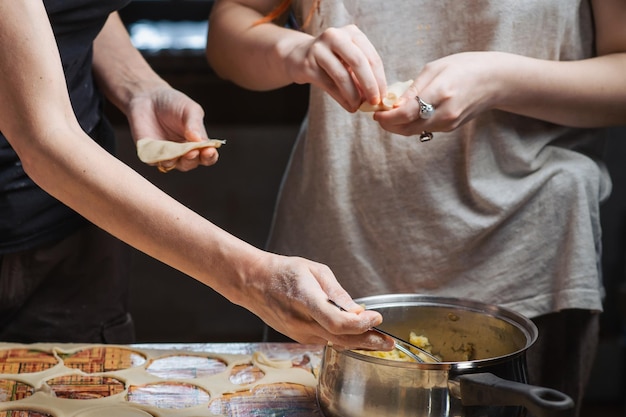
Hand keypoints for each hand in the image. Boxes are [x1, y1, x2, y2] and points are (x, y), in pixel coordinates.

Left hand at [127, 85, 218, 170]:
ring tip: (177, 150)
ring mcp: (167, 155)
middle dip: (193, 159)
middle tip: (193, 151)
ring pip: (174, 164)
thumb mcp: (190, 109)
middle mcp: (184, 153)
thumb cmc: (173, 104)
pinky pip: (156, 160)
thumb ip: (195, 124)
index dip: (210, 156)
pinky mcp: (150, 155)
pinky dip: (159, 156)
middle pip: (191, 163)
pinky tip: (161, 149)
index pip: (208, 156)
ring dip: (176, 159)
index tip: (209, 151)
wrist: (148, 97)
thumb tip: (199, 140)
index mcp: (198, 144)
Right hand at [237, 252, 393, 350]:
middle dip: (369, 342)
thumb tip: (358, 310)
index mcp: (306, 300)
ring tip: (379, 339)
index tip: (377, 317)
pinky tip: (356, 334)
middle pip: (341, 340)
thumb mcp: (315, 271)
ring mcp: (299, 333)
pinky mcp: (299, 337)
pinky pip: (326, 341)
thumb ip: (337, 293)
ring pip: (335, 344)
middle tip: (390, 342)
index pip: (338, 322)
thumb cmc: (283, 272)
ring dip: (359, 343)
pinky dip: (343, 339)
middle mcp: (302, 322)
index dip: (361, 324)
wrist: (253, 283)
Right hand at [284, 24, 386, 111]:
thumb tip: (378, 97)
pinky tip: (348, 106)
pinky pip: (329, 85)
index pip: (371, 57)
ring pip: (342, 75)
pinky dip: (341, 99)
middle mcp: (335, 36)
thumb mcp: (349, 60)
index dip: (379, 79)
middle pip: (358, 62)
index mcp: (351, 32)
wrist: (299, 56)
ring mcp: (319, 49)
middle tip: (374, 102)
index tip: (383, 96)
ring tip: (358, 107)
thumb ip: (363, 75)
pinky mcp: (308, 64)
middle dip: (369, 85)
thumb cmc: (332, 60)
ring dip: (353, 95)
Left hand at [373, 51, 507, 135]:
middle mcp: (445, 113)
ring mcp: (449, 124)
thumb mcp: (435, 68)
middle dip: (389, 125)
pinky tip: (408, 114)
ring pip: (414, 131)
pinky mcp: (450, 128)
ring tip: (391, 113)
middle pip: (407, 128)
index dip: (387, 117)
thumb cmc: (465, 67)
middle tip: (379, 115)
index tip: (376, 113)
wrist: (495, 81)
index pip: (406, 113)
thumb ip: (413, 88)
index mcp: (441, 93)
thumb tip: (393, 103)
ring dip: (399, 126)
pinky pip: (424, 129)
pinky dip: (412, 124)